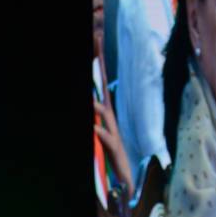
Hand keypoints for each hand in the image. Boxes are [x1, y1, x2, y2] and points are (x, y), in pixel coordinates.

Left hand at [93, 35, 133, 196]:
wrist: (125, 177)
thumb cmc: (110, 151)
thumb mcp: (99, 129)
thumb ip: (95, 116)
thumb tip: (94, 100)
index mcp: (105, 112)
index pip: (100, 83)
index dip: (98, 62)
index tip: (97, 39)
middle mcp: (109, 117)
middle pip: (103, 87)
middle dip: (99, 67)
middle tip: (96, 44)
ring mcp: (112, 130)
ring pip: (102, 112)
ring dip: (94, 103)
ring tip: (90, 102)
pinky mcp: (112, 147)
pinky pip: (103, 136)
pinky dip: (97, 130)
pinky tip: (93, 128)